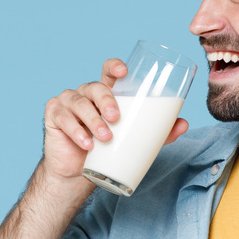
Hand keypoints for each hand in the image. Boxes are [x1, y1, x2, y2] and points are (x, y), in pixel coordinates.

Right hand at [41, 58, 188, 187]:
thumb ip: (158, 132)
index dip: (114, 66)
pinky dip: (76, 131)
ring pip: (79, 103)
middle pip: (96, 87)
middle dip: (107, 100)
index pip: (109, 71)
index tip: (123, 71)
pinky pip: (63, 118)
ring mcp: (68, 102)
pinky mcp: (54, 116)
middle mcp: (87, 93)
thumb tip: (184, 124)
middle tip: (116, 118)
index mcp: (106, 93)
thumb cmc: (107, 149)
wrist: (78, 172)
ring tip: (105, 138)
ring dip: (93, 120)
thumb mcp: (135, 139)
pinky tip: (86, 143)